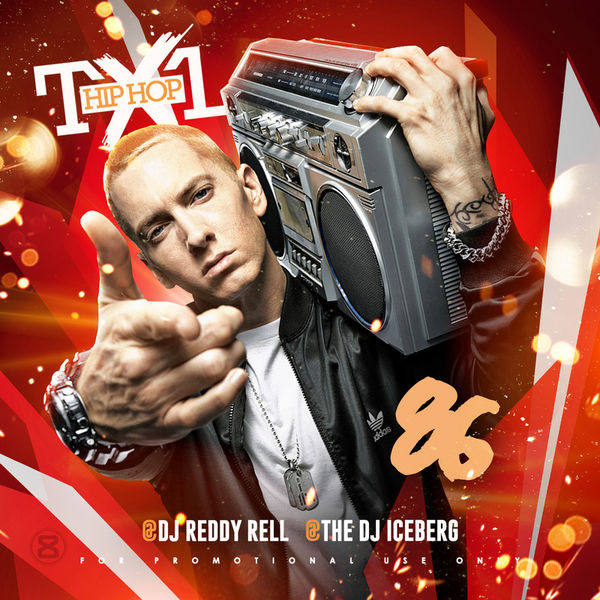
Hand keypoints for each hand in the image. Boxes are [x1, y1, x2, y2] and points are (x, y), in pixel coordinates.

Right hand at [76, 211, 246, 444]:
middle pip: (200, 342)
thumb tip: (92, 216)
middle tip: (229, 318)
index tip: (195, 320)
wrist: (95, 406)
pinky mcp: (170, 420)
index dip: (181, 321)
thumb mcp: (111, 302)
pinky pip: (208, 406)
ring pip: (211, 368)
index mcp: (127, 330)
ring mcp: (155, 395)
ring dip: (232, 352)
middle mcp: (139, 364)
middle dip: (226, 325)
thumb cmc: (113, 345)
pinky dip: (230, 389)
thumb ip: (112, 259)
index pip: (157, 322)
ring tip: (228, 343)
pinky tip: (235, 373)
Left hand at [354, 46, 498, 229]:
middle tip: (382, 59)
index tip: (409, 61)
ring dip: (379, 66)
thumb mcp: (485, 113)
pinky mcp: (411, 116)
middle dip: (393, 53)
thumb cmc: (471, 149)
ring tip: (371, 71)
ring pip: (397, 68)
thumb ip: (478, 95)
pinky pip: (383, 102)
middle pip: (413, 55)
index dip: (420, 56)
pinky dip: (368, 101)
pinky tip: (361, 104)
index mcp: (462, 82)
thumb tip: (475, 87)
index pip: (438, 54)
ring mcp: (426, 99)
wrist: (463, 171)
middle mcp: (443, 85)